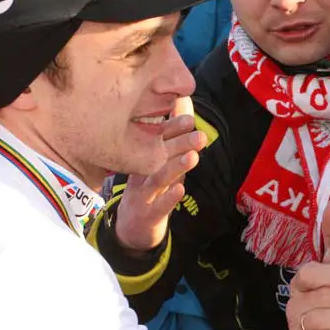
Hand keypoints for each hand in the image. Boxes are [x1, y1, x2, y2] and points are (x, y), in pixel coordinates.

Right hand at [114, 97, 206, 251]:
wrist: (130, 228)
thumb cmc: (149, 188)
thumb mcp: (160, 163)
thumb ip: (174, 136)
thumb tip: (185, 101)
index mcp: (143, 157)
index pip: (156, 139)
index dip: (172, 128)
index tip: (189, 119)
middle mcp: (141, 172)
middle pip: (158, 156)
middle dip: (179, 144)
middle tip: (199, 135)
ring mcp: (143, 194)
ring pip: (158, 179)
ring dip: (175, 167)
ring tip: (192, 157)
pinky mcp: (148, 215)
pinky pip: (158, 206)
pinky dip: (169, 198)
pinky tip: (180, 190)